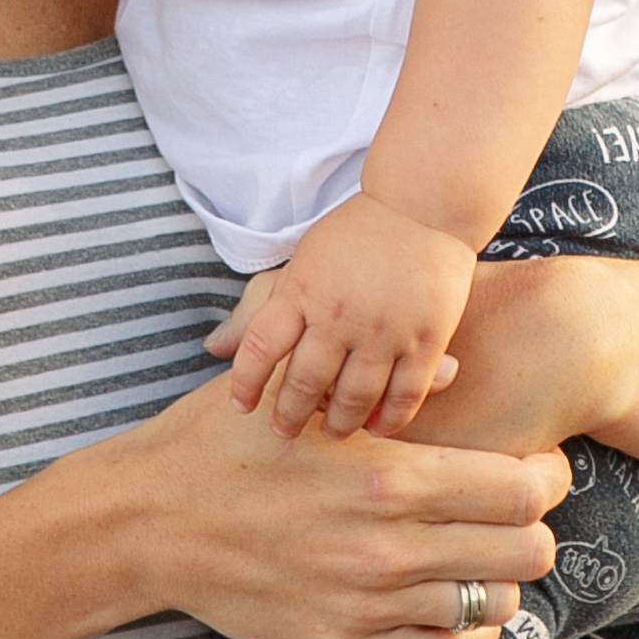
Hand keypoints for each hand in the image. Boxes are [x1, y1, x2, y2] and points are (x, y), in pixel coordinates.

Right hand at [123, 374, 563, 638]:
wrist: (145, 522)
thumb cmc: (220, 443)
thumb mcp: (298, 393)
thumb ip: (388, 383)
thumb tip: (461, 368)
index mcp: (388, 476)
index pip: (522, 490)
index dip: (545, 477)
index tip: (535, 468)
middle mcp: (387, 547)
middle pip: (526, 551)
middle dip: (532, 529)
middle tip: (513, 513)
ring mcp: (367, 604)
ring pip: (492, 606)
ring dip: (497, 579)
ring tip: (477, 555)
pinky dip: (461, 632)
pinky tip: (448, 603)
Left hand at [222, 195, 477, 439]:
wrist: (423, 204)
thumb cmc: (355, 235)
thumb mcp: (300, 264)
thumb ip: (262, 311)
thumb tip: (213, 348)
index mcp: (302, 291)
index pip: (260, 348)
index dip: (245, 383)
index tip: (242, 406)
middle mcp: (338, 315)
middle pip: (305, 382)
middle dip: (290, 415)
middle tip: (284, 432)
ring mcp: (383, 330)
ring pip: (355, 397)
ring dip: (340, 424)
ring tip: (333, 433)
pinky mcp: (425, 339)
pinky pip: (405, 395)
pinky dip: (389, 418)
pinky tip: (377, 426)